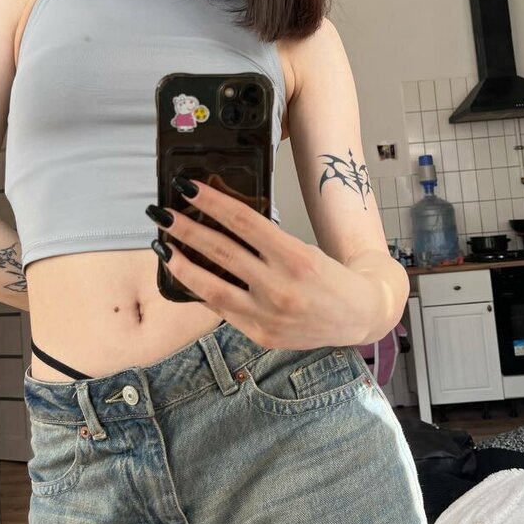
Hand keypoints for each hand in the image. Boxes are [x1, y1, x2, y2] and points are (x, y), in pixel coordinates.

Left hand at [145, 176, 383, 349]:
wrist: (361, 316)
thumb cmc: (331, 277)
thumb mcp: (304, 249)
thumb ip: (267, 242)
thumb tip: (222, 225)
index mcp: (295, 257)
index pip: (244, 221)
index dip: (212, 202)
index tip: (188, 188)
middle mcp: (280, 287)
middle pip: (222, 251)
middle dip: (186, 230)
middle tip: (162, 213)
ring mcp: (268, 315)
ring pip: (212, 286)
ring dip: (182, 265)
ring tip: (163, 247)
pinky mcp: (261, 335)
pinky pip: (222, 310)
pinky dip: (200, 292)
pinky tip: (185, 278)